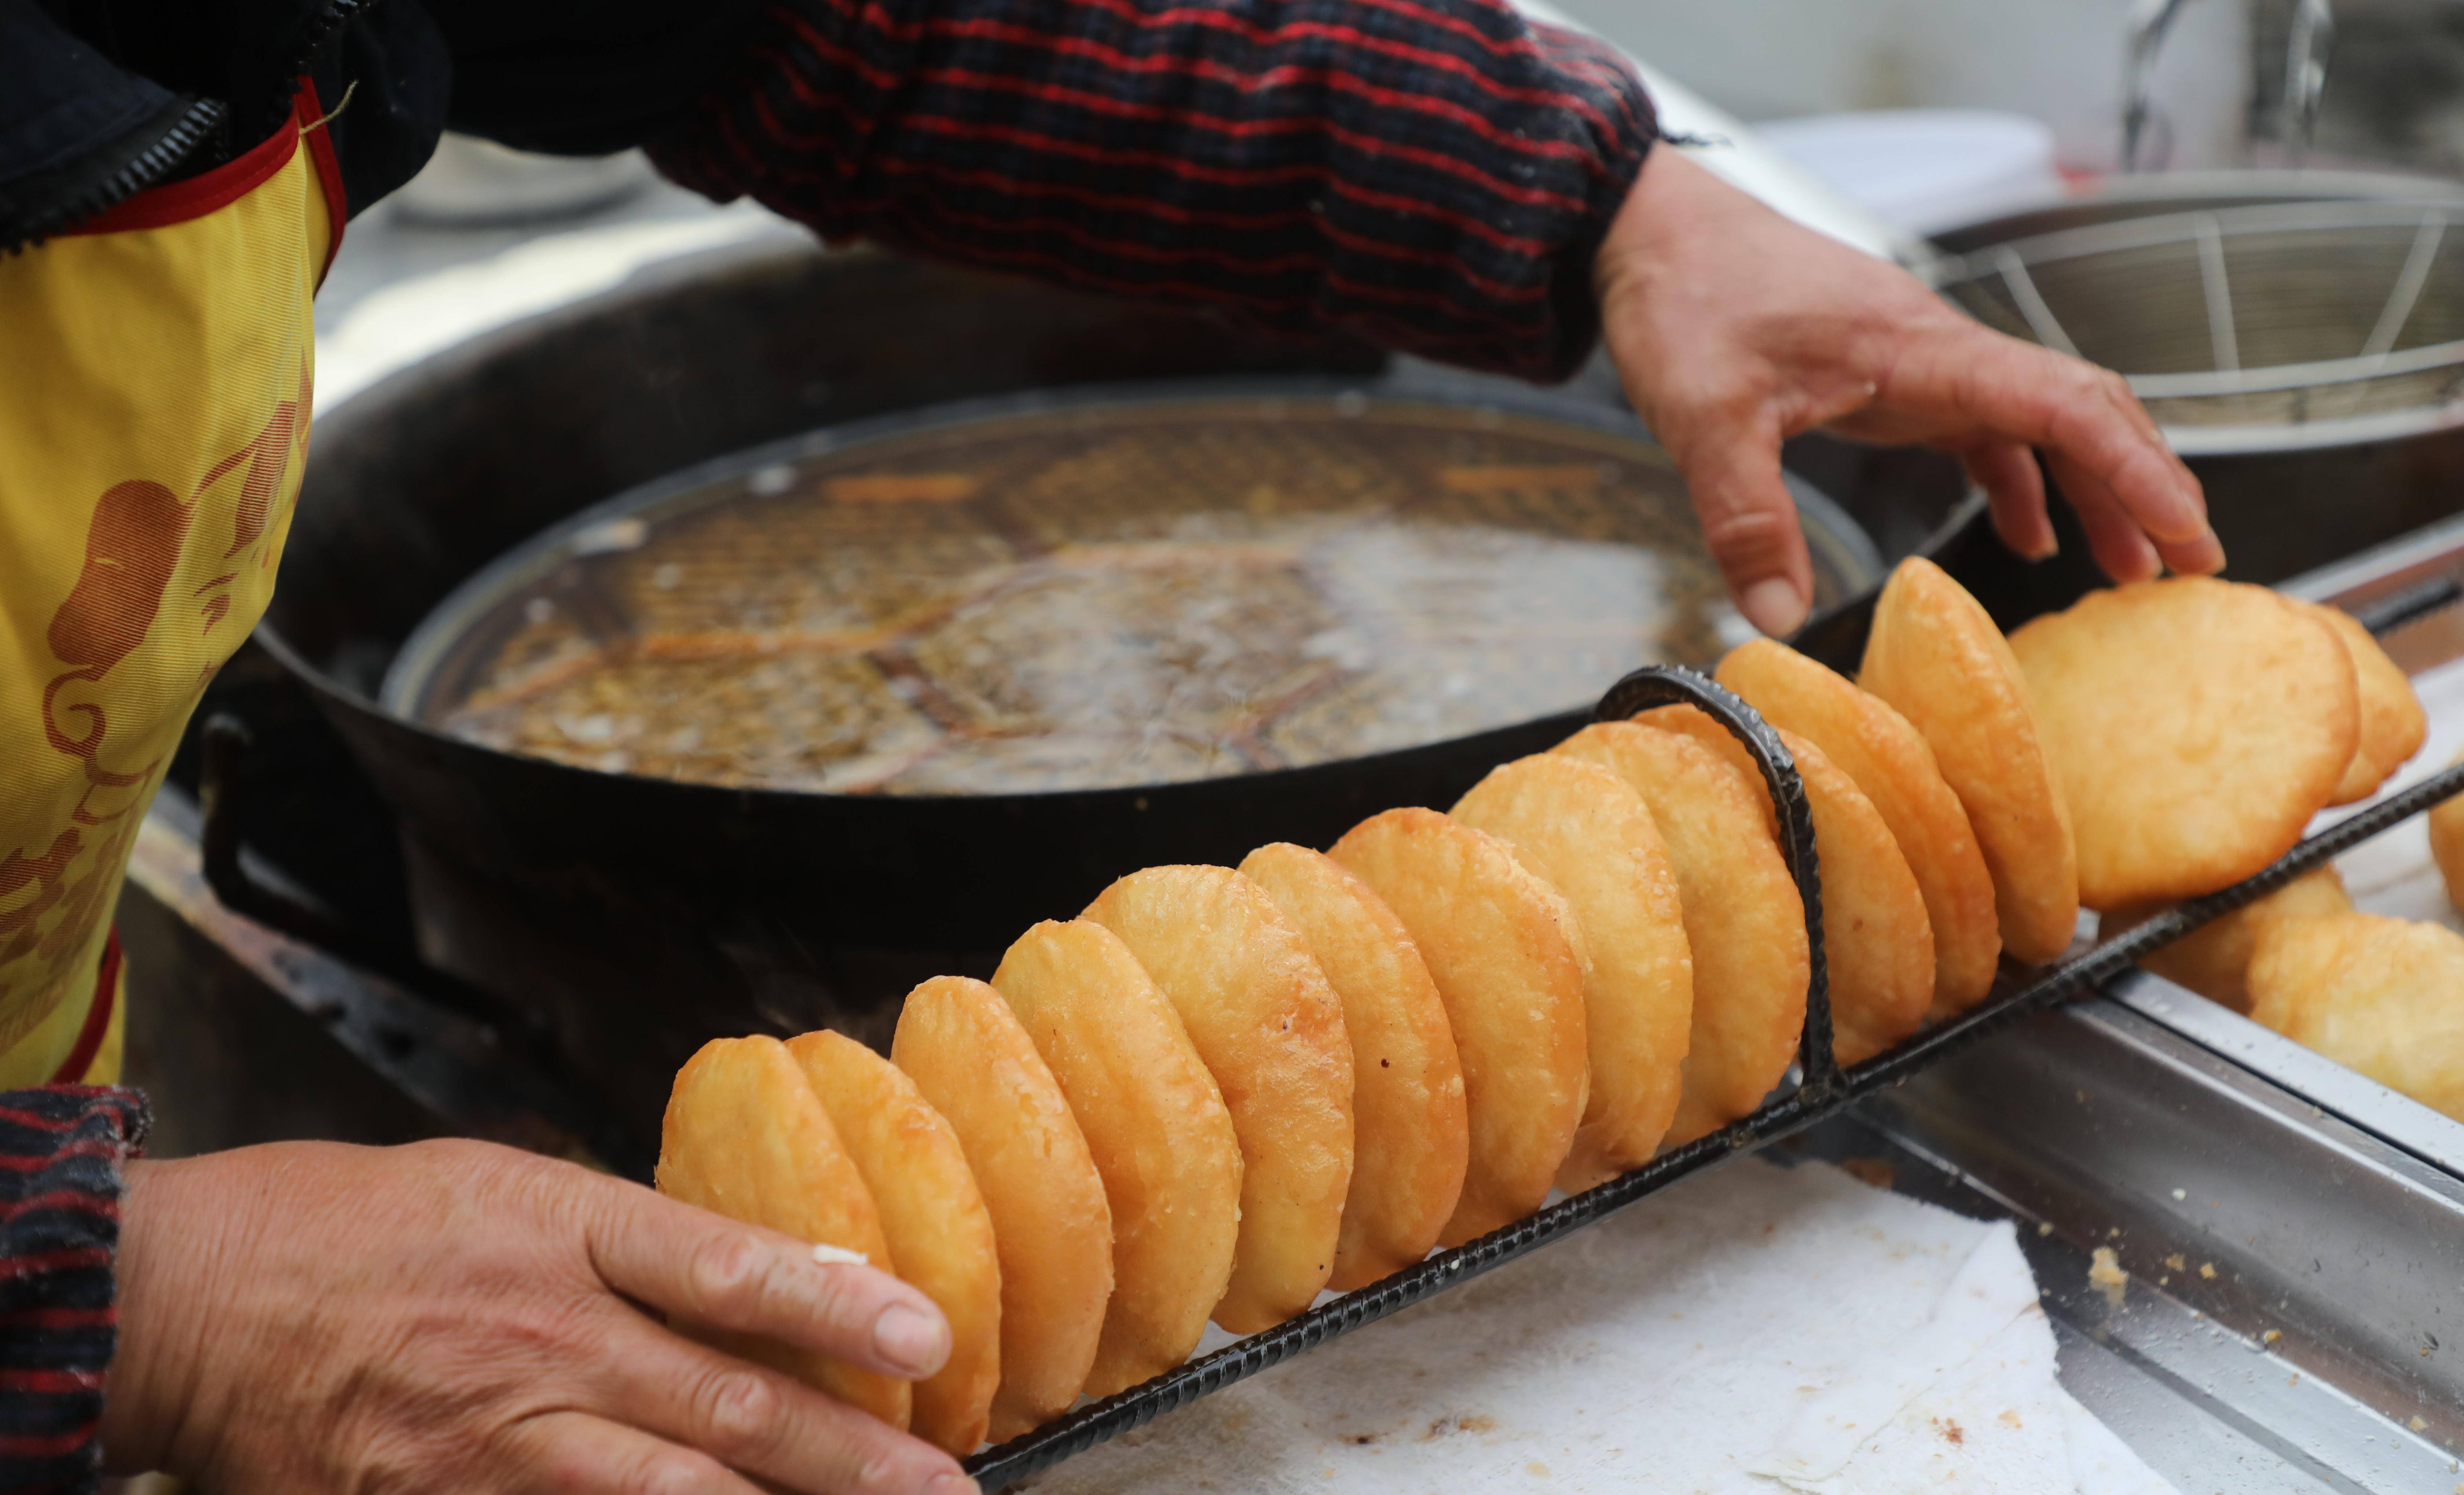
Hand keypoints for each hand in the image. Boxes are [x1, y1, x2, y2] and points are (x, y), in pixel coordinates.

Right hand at [103, 1138, 975, 1494]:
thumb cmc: (362, 1226)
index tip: (929, 1337)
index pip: (726, 1268)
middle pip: (723, 1406)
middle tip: (950, 1490)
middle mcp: (541, 1343)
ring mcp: (489, 1445)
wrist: (194, 1299)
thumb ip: (648, 1243)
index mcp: (558, 1235)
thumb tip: (788, 1280)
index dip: (836, 1306)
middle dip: (851, 1459)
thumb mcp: (516, 1189)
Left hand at [1595, 147, 2223, 635]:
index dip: (2133, 467)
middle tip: (2190, 564)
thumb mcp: (1704, 413)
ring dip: (2091, 489)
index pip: (2062, 403)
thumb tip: (1775, 616)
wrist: (1654, 233)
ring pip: (2039, 423)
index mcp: (1921, 350)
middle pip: (2077, 411)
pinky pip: (1983, 430)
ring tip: (2129, 568)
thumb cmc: (1686, 297)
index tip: (2182, 528)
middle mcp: (1939, 352)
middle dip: (2140, 484)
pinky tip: (2028, 535)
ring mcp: (1921, 365)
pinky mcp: (1893, 379)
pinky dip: (2018, 482)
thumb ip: (1743, 516)